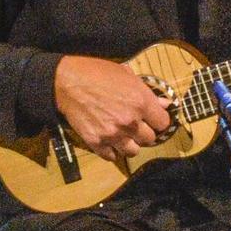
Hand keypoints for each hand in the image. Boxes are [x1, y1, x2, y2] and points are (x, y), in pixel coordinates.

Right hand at [54, 54, 172, 160]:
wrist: (66, 82)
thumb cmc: (96, 73)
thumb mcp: (126, 75)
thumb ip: (147, 92)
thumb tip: (164, 104)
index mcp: (141, 102)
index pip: (163, 123)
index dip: (158, 121)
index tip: (153, 119)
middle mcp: (130, 121)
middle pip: (150, 140)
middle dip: (144, 133)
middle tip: (136, 125)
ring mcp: (113, 134)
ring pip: (133, 151)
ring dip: (130, 144)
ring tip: (123, 135)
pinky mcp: (97, 143)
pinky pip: (112, 157)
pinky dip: (111, 151)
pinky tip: (109, 140)